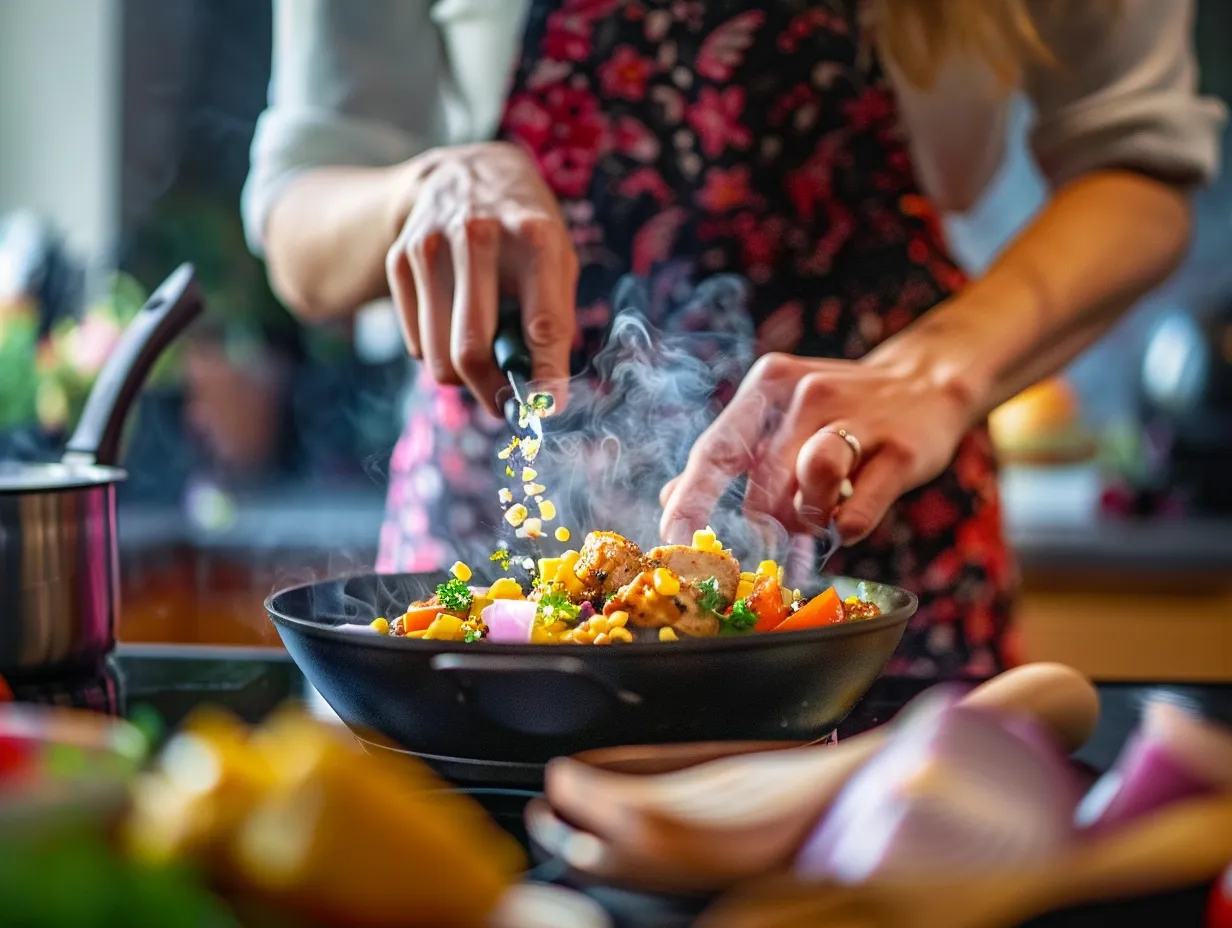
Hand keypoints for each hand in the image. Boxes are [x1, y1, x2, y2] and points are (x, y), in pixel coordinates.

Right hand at [386, 142, 577, 414]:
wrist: (465, 172)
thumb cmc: (525, 230)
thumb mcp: (557, 260)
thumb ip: (555, 322)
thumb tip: (545, 396)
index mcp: (533, 237)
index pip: (542, 327)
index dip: (545, 378)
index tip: (547, 408)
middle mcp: (478, 236)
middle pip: (470, 351)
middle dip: (492, 393)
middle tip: (506, 405)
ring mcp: (430, 246)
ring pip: (437, 356)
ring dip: (464, 379)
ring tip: (484, 363)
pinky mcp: (399, 260)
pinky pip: (416, 343)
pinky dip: (438, 353)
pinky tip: (455, 328)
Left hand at [659, 351, 973, 544]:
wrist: (929, 384)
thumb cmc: (840, 411)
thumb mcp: (780, 417)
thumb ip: (729, 455)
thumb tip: (668, 499)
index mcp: (770, 384)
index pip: (716, 448)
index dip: (691, 499)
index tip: (672, 541)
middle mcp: (809, 393)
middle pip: (763, 479)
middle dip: (763, 523)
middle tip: (774, 540)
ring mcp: (859, 418)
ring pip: (812, 484)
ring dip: (810, 516)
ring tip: (820, 513)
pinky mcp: (902, 451)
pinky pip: (859, 512)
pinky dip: (848, 527)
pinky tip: (851, 516)